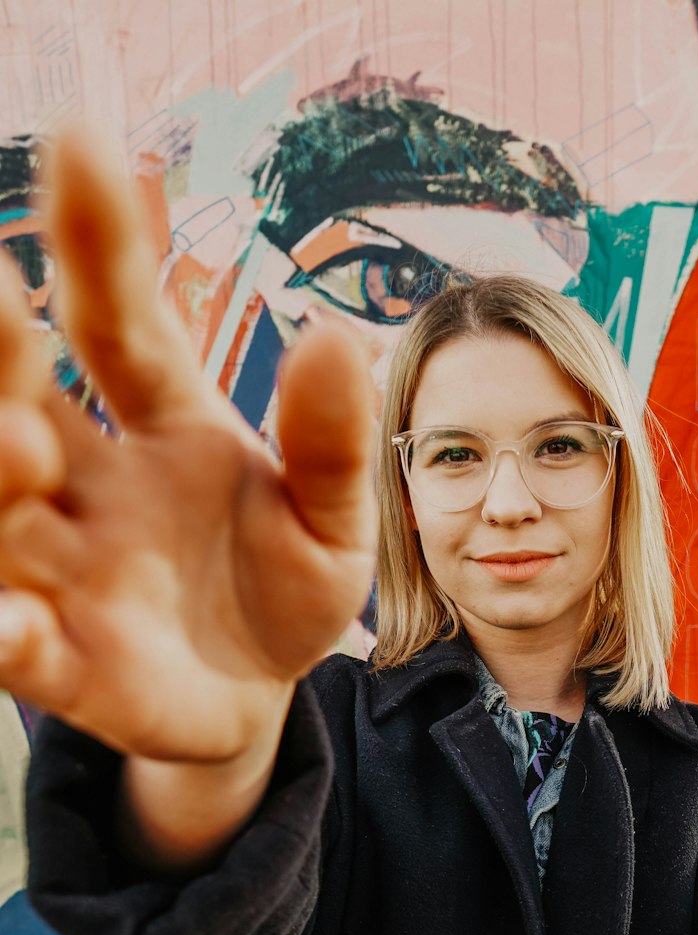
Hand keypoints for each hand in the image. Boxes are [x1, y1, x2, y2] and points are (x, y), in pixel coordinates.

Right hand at [0, 129, 375, 764]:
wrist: (261, 694)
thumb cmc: (285, 589)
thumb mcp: (332, 517)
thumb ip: (330, 442)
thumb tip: (333, 336)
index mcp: (162, 427)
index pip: (120, 326)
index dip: (98, 245)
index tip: (82, 145)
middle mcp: (90, 482)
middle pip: (26, 402)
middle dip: (3, 357)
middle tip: (1, 303)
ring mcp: (66, 570)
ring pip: (2, 514)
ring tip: (18, 443)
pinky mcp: (64, 662)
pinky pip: (21, 647)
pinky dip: (10, 632)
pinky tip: (16, 622)